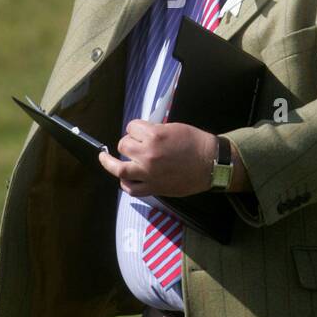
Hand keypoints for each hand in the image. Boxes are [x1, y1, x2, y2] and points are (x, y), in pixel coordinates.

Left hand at [98, 120, 216, 196]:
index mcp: (154, 136)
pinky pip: (131, 188)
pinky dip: (125, 183)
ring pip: (119, 168)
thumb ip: (154, 131)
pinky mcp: (154, 187)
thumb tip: (140, 135)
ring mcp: (149, 173)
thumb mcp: (174, 128)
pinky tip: (124, 179)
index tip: (139, 131)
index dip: (135, 128)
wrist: (211, 163)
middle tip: (135, 145)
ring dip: (111, 163)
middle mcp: (148, 154)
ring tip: (106, 159)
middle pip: (123, 145)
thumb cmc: (195, 143)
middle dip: (128, 142)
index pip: (131, 127)